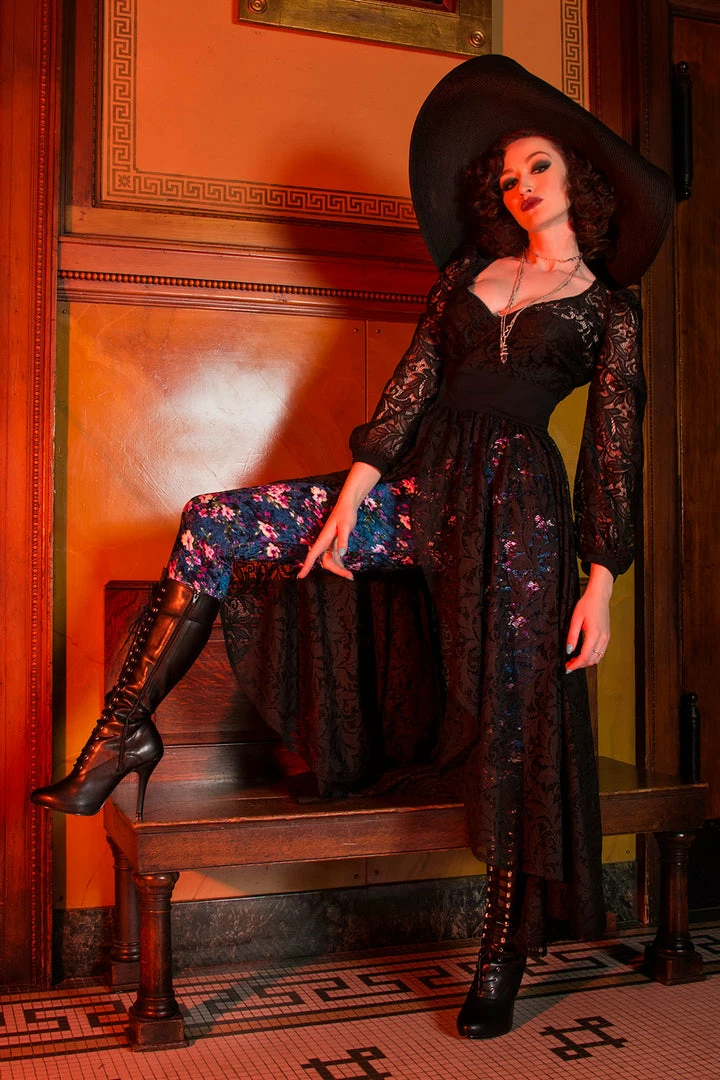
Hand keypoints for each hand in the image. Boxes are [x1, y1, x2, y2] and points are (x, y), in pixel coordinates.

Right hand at [297, 462, 380, 580]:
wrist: (347, 506)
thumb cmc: (345, 514)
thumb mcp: (346, 526)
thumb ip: (343, 540)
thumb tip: (341, 554)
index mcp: (323, 539)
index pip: (312, 555)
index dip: (306, 566)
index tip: (300, 576)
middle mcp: (325, 543)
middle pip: (326, 562)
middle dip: (336, 571)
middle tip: (350, 577)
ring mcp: (330, 544)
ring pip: (332, 561)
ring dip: (340, 569)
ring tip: (351, 576)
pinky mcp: (335, 543)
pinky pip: (336, 558)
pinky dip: (341, 564)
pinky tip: (346, 570)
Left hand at [565, 564, 612, 672]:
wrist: (600, 596)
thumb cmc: (587, 604)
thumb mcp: (575, 619)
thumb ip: (572, 636)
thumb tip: (569, 650)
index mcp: (594, 634)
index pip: (585, 656)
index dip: (575, 665)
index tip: (567, 668)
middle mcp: (602, 638)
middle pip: (592, 660)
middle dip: (580, 665)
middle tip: (568, 664)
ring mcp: (606, 638)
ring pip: (597, 658)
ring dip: (586, 662)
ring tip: (574, 660)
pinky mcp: (607, 636)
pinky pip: (601, 652)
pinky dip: (592, 656)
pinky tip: (583, 653)